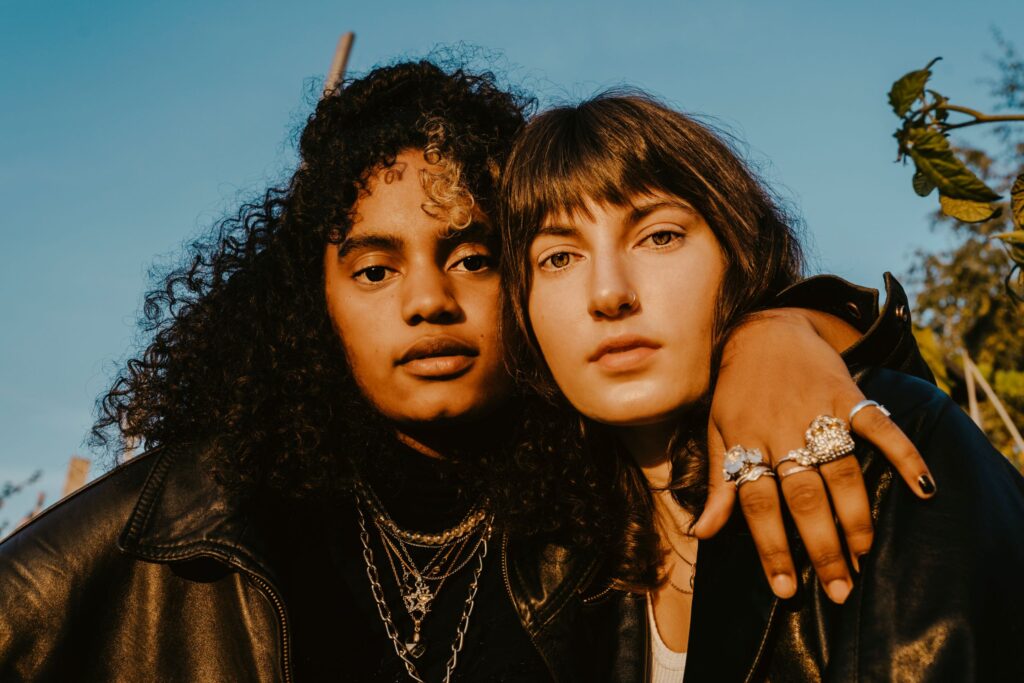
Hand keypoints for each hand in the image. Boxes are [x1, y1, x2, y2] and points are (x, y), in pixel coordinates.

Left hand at [693, 308, 935, 603]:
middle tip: (839, 588)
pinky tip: (923, 487)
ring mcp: (818, 412)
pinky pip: (880, 427)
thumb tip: (702, 534)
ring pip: (840, 471)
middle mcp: (782, 430)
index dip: (771, 547)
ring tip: (863, 555)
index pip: (757, 504)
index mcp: (747, 441)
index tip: (786, 588)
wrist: (763, 330)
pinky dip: (904, 454)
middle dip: (821, 546)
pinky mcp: (848, 395)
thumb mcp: (716, 432)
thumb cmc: (735, 390)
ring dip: (855, 517)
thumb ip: (717, 484)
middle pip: (803, 496)